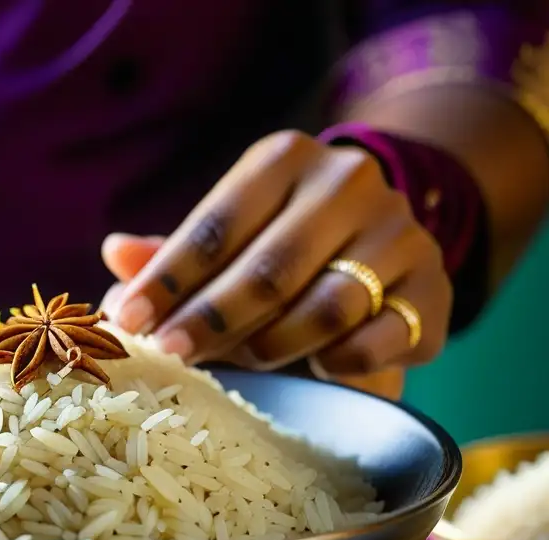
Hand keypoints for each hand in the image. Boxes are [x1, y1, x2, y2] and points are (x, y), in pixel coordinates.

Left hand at [101, 130, 451, 397]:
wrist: (380, 242)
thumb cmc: (280, 243)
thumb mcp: (227, 236)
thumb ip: (174, 252)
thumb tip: (115, 256)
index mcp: (285, 159)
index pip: (215, 224)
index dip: (167, 278)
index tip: (127, 319)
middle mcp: (348, 182)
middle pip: (269, 268)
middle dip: (210, 320)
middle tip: (170, 356)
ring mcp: (399, 233)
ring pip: (326, 306)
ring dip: (273, 346)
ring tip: (241, 364)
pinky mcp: (432, 290)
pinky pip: (382, 338)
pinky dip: (340, 362)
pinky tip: (315, 370)